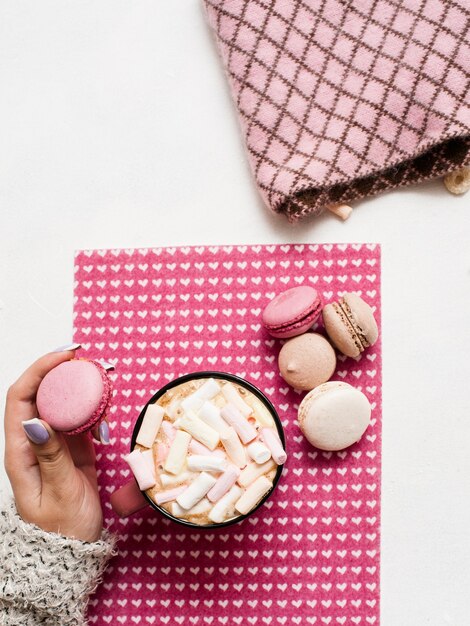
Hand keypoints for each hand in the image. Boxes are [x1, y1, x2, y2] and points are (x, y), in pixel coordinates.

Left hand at [4, 350, 103, 541]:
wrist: (74, 549)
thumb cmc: (61, 528)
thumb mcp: (56, 492)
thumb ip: (50, 455)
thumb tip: (36, 419)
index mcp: (21, 451)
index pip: (21, 398)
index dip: (39, 371)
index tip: (64, 356)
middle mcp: (36, 442)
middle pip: (43, 394)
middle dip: (64, 372)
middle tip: (90, 361)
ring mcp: (56, 444)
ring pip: (65, 404)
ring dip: (82, 388)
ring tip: (103, 378)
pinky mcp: (75, 450)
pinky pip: (83, 420)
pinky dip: (95, 409)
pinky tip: (107, 405)